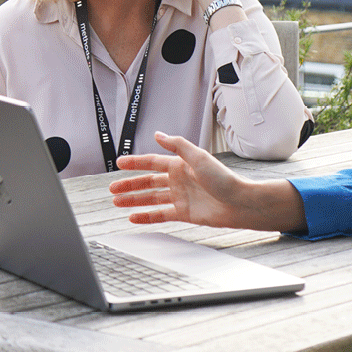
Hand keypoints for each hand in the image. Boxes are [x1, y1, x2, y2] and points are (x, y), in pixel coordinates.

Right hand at [109, 131, 306, 231]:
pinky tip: (133, 217)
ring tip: (116, 202)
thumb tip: (158, 134)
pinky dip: (146, 216)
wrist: (239, 203)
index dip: (135, 163)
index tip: (119, 164)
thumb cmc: (223, 179)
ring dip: (133, 200)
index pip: (151, 162)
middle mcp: (178, 180)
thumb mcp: (198, 157)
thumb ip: (177, 145)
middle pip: (147, 182)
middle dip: (129, 185)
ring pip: (150, 198)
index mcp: (180, 164)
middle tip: (112, 189)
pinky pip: (160, 214)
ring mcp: (180, 197)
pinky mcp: (184, 213)